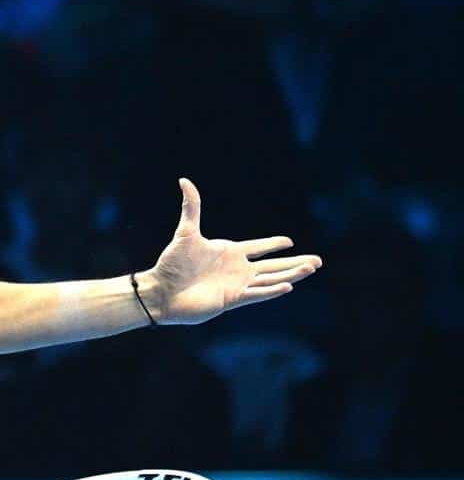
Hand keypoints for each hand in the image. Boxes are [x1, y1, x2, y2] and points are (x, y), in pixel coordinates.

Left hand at [140, 178, 322, 324]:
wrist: (161, 290)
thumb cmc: (171, 263)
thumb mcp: (186, 232)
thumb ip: (192, 207)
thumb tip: (184, 180)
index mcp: (230, 252)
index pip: (258, 247)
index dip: (273, 244)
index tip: (289, 241)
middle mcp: (237, 269)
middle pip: (273, 265)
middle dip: (295, 262)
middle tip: (318, 261)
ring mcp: (236, 285)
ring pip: (270, 279)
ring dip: (291, 274)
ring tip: (311, 268)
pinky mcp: (232, 299)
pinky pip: (256, 294)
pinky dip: (271, 290)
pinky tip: (288, 285)